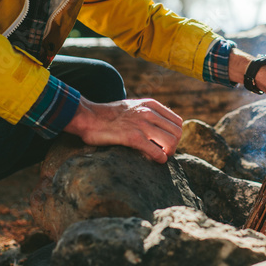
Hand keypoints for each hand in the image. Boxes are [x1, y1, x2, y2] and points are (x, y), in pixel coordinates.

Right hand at [63, 97, 182, 163]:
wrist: (88, 117)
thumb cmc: (109, 115)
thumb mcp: (133, 106)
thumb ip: (148, 112)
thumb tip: (161, 127)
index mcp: (151, 104)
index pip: (177, 121)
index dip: (175, 135)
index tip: (166, 143)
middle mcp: (149, 112)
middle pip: (178, 132)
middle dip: (174, 145)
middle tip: (164, 152)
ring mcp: (142, 124)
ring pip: (171, 142)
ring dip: (168, 153)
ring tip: (160, 156)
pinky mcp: (133, 137)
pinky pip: (156, 151)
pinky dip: (160, 159)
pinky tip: (156, 160)